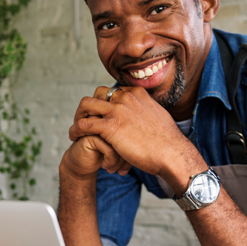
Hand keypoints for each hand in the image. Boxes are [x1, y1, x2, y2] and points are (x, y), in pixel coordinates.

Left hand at [69, 86, 202, 181]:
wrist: (172, 154)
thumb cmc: (168, 142)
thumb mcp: (158, 116)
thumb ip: (146, 111)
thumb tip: (145, 115)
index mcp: (137, 93)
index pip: (112, 91)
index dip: (104, 103)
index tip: (100, 115)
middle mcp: (125, 97)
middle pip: (97, 94)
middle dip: (89, 106)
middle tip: (85, 120)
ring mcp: (117, 110)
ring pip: (85, 105)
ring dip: (78, 116)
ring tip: (76, 129)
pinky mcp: (109, 126)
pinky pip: (83, 124)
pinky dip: (75, 130)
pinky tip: (74, 137)